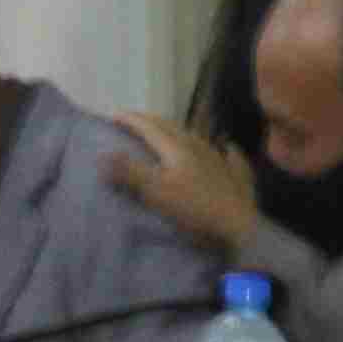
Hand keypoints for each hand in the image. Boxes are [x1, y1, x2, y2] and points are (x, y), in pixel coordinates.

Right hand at [100, 111, 263, 255]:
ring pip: (194, 136)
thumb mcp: (156, 191)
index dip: (130, 120)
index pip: (149, 126)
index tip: (113, 116)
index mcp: (177, 147)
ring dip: (176, 131)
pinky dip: (218, 146)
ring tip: (167, 134)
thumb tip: (104, 155)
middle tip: (134, 121)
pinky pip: (225, 152)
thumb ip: (130, 173)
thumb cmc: (193, 208)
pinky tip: (227, 146)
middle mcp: (198, 145)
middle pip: (171, 126)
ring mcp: (218, 157)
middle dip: (150, 121)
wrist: (238, 225)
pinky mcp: (234, 172)